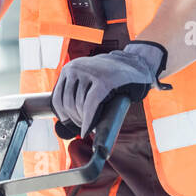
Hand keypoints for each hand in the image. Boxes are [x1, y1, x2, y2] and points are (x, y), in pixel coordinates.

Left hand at [51, 40, 172, 138]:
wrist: (137, 65)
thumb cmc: (112, 78)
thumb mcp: (88, 79)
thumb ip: (76, 92)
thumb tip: (63, 122)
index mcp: (70, 68)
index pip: (58, 97)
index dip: (62, 115)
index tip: (70, 124)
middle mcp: (76, 68)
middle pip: (68, 103)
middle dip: (75, 120)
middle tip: (85, 126)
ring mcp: (90, 73)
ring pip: (80, 106)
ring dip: (84, 122)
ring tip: (92, 125)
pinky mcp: (104, 81)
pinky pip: (91, 106)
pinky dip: (89, 122)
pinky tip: (90, 131)